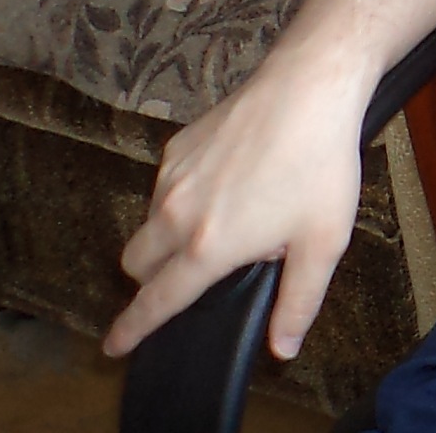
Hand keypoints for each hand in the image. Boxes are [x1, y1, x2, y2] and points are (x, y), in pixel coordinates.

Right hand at [103, 54, 370, 361]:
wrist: (310, 87)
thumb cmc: (320, 165)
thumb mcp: (322, 243)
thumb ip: (298, 302)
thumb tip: (282, 349)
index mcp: (207, 246)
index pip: (157, 301)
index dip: (133, 329)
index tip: (113, 346)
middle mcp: (177, 212)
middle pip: (136, 263)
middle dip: (151, 279)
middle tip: (190, 275)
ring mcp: (172, 175)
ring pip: (149, 222)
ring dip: (167, 235)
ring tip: (226, 221)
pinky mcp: (178, 143)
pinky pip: (165, 185)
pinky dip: (181, 197)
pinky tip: (227, 182)